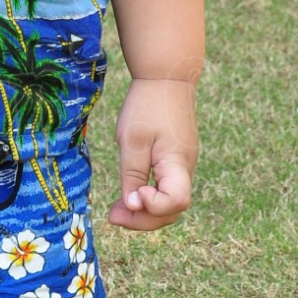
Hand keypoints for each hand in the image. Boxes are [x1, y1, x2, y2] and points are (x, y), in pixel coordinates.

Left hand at [106, 77, 197, 229]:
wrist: (166, 77)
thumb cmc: (147, 105)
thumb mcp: (133, 140)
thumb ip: (132, 174)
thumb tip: (132, 206)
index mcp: (178, 163)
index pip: (176, 202)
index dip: (153, 207)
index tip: (132, 195)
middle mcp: (185, 169)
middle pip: (172, 210)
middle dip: (142, 220)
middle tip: (112, 215)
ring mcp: (182, 166)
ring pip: (168, 203)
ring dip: (144, 211)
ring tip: (115, 210)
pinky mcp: (175, 161)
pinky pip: (166, 189)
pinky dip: (148, 198)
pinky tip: (129, 195)